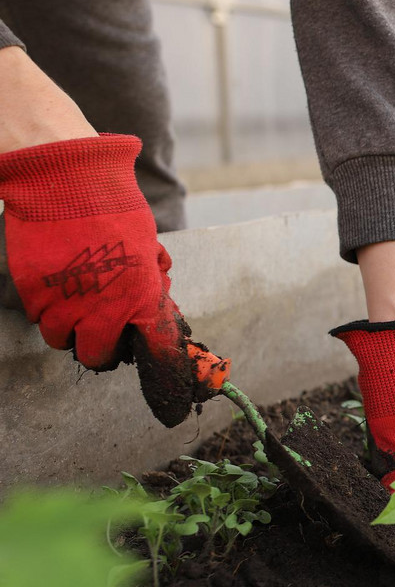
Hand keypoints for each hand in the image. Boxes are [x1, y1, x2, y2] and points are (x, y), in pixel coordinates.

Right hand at [0, 134, 223, 425]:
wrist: (65, 181)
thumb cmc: (115, 211)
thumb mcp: (148, 251)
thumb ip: (150, 288)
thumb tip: (156, 317)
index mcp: (143, 294)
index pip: (158, 350)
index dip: (165, 377)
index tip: (169, 405)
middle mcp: (104, 306)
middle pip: (100, 358)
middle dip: (105, 350)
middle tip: (107, 332)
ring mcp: (65, 301)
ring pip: (64, 342)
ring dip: (73, 332)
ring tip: (80, 303)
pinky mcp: (33, 293)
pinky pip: (41, 322)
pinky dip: (49, 315)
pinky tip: (59, 290)